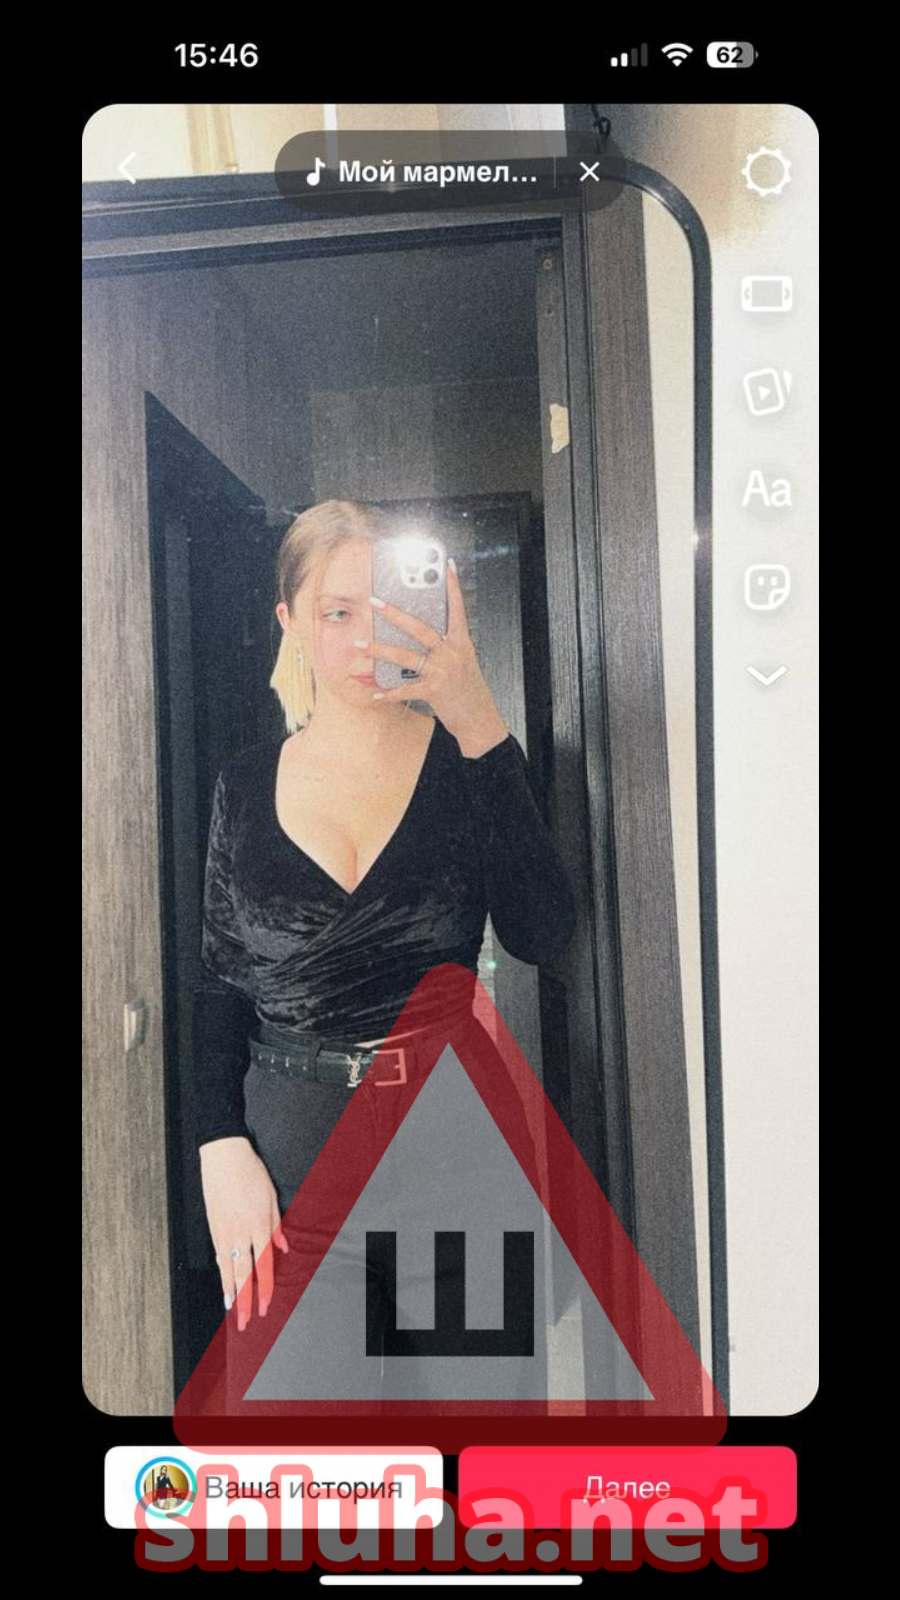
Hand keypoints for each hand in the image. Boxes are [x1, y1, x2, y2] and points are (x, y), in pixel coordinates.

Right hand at [199, 1137, 288, 1330]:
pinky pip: (218, 1254)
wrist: (223, 1156)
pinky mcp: (212, 1226)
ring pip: (227, 1268)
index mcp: (259, 1224)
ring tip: (231, 1310)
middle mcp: (241, 1231)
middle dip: (245, 1300)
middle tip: (245, 1321)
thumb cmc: (250, 1172)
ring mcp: (224, 1230)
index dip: (265, 1288)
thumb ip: (277, 1225)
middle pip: (243, 1274)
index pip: (264, 1265)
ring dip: (229, 1291)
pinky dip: (221, 1271)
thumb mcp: (271, 1196)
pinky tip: (223, 1282)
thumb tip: (283, 1247)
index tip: (266, 1305)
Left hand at [362, 559, 509, 757]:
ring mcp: (443, 671)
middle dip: (394, 613)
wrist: (479, 720)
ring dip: (379, 650)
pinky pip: (405, 689)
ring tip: (360, 645)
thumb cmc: (468, 690)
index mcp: (461, 643)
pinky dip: (388, 693)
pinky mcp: (435, 691)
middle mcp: (452, 653)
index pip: (457, 609)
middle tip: (375, 602)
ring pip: (405, 656)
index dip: (453, 587)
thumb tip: (414, 634)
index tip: (447, 566)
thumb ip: (444, 647)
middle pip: (419, 628)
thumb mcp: (462, 663)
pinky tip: (375, 693)